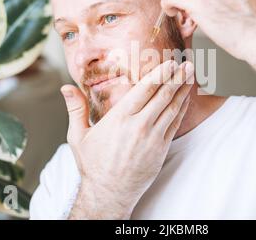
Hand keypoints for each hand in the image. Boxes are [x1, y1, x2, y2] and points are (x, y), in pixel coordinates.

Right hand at [61, 60, 193, 218]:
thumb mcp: (78, 136)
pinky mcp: (161, 149)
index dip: (160, 74)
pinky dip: (182, 109)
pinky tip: (185, 99)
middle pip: (163, 95)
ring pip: (172, 108)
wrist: (109, 193)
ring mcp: (153, 138)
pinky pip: (175, 124)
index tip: (170, 62)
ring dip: (183, 90)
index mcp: (120, 118)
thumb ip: (76, 109)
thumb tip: (65, 87)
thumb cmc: (93, 164)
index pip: (145, 89)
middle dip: (176, 77)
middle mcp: (139, 126)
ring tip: (190, 76)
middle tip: (187, 63)